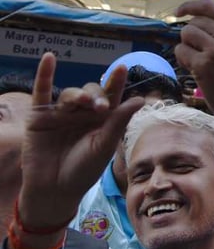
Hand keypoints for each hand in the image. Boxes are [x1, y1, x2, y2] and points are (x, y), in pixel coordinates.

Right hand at [18, 54, 143, 231]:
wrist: (55, 189)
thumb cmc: (83, 171)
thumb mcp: (104, 146)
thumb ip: (118, 122)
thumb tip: (139, 99)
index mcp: (103, 119)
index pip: (112, 96)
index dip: (116, 82)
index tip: (123, 67)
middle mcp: (83, 113)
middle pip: (92, 92)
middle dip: (97, 95)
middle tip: (100, 107)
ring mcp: (61, 113)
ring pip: (71, 94)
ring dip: (78, 95)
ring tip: (84, 103)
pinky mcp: (40, 116)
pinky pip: (42, 91)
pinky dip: (45, 74)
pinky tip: (49, 58)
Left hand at [176, 0, 213, 167]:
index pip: (207, 6)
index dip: (188, 6)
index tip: (178, 13)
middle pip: (193, 22)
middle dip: (191, 36)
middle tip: (202, 53)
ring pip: (185, 36)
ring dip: (187, 48)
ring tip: (201, 62)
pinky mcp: (204, 64)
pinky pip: (180, 52)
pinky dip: (184, 61)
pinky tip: (198, 71)